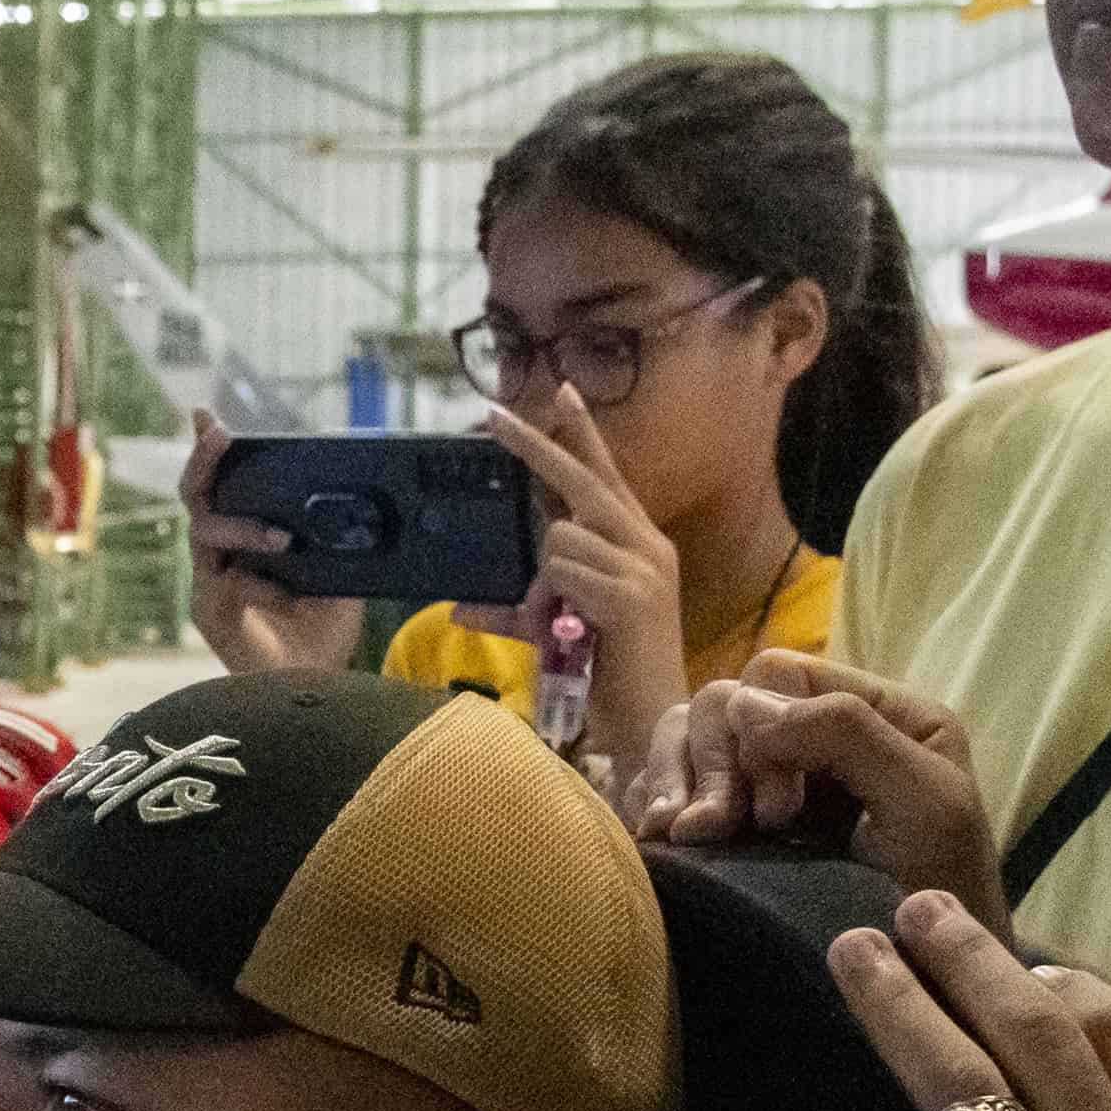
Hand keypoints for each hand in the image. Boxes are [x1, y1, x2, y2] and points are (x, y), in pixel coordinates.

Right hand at [174, 423, 367, 675]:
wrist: (316, 687)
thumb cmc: (322, 632)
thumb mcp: (339, 570)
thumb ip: (336, 535)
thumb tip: (356, 491)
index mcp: (247, 539)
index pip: (224, 486)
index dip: (211, 451)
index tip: (207, 414)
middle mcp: (222, 554)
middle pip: (198, 495)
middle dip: (205, 460)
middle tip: (217, 432)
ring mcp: (211, 579)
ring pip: (203, 528)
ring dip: (241, 523)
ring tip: (283, 535)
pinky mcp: (209, 609)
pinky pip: (218, 576)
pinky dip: (250, 568)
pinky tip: (281, 571)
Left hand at [472, 387, 686, 760]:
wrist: (653, 720)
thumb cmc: (605, 671)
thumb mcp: (553, 630)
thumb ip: (515, 608)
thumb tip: (457, 606)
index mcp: (638, 543)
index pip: (605, 475)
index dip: (583, 434)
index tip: (561, 390)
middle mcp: (647, 544)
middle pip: (582, 479)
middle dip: (534, 445)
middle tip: (491, 414)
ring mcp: (644, 565)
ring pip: (559, 536)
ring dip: (544, 581)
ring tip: (563, 622)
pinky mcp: (633, 592)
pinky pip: (564, 571)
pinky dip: (552, 601)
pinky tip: (572, 628)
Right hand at [629, 651, 1014, 937]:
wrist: (927, 989)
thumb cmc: (937, 895)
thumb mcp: (922, 801)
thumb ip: (848, 731)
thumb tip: (744, 704)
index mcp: (877, 712)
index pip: (781, 673)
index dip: (759, 727)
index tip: (777, 810)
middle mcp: (819, 734)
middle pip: (724, 703)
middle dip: (711, 762)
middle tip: (717, 831)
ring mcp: (773, 779)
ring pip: (686, 738)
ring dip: (673, 782)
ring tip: (676, 836)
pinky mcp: (737, 825)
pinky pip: (671, 787)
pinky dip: (655, 803)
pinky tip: (662, 842)